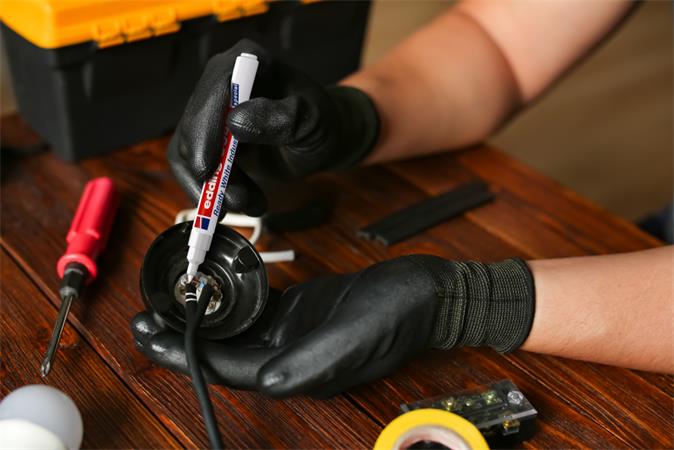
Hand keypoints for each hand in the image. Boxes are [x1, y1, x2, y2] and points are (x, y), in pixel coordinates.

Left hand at [131, 256, 533, 397]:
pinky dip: (229, 300)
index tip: (150, 333)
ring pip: (234, 332)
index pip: (229, 368)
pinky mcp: (300, 311)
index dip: (186, 353)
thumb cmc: (398, 315)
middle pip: (223, 352)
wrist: (427, 292)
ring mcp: (294, 333)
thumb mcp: (354, 335)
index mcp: (299, 370)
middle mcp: (290, 356)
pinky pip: (255, 309)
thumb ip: (311, 360)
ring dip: (200, 318)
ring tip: (167, 301)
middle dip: (181, 337)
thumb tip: (265, 380)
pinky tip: (211, 287)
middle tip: (143, 318)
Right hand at [167, 39, 378, 216]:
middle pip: (194, 124)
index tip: (209, 165)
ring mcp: (210, 110)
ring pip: (190, 153)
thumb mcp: (312, 120)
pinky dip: (213, 192)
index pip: (216, 88)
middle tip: (235, 201)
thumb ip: (282, 118)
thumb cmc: (319, 123)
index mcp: (249, 61)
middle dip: (211, 169)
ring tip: (251, 203)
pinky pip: (192, 168)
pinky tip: (245, 201)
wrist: (318, 140)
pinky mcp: (207, 138)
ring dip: (216, 186)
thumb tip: (236, 122)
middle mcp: (221, 80)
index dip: (205, 126)